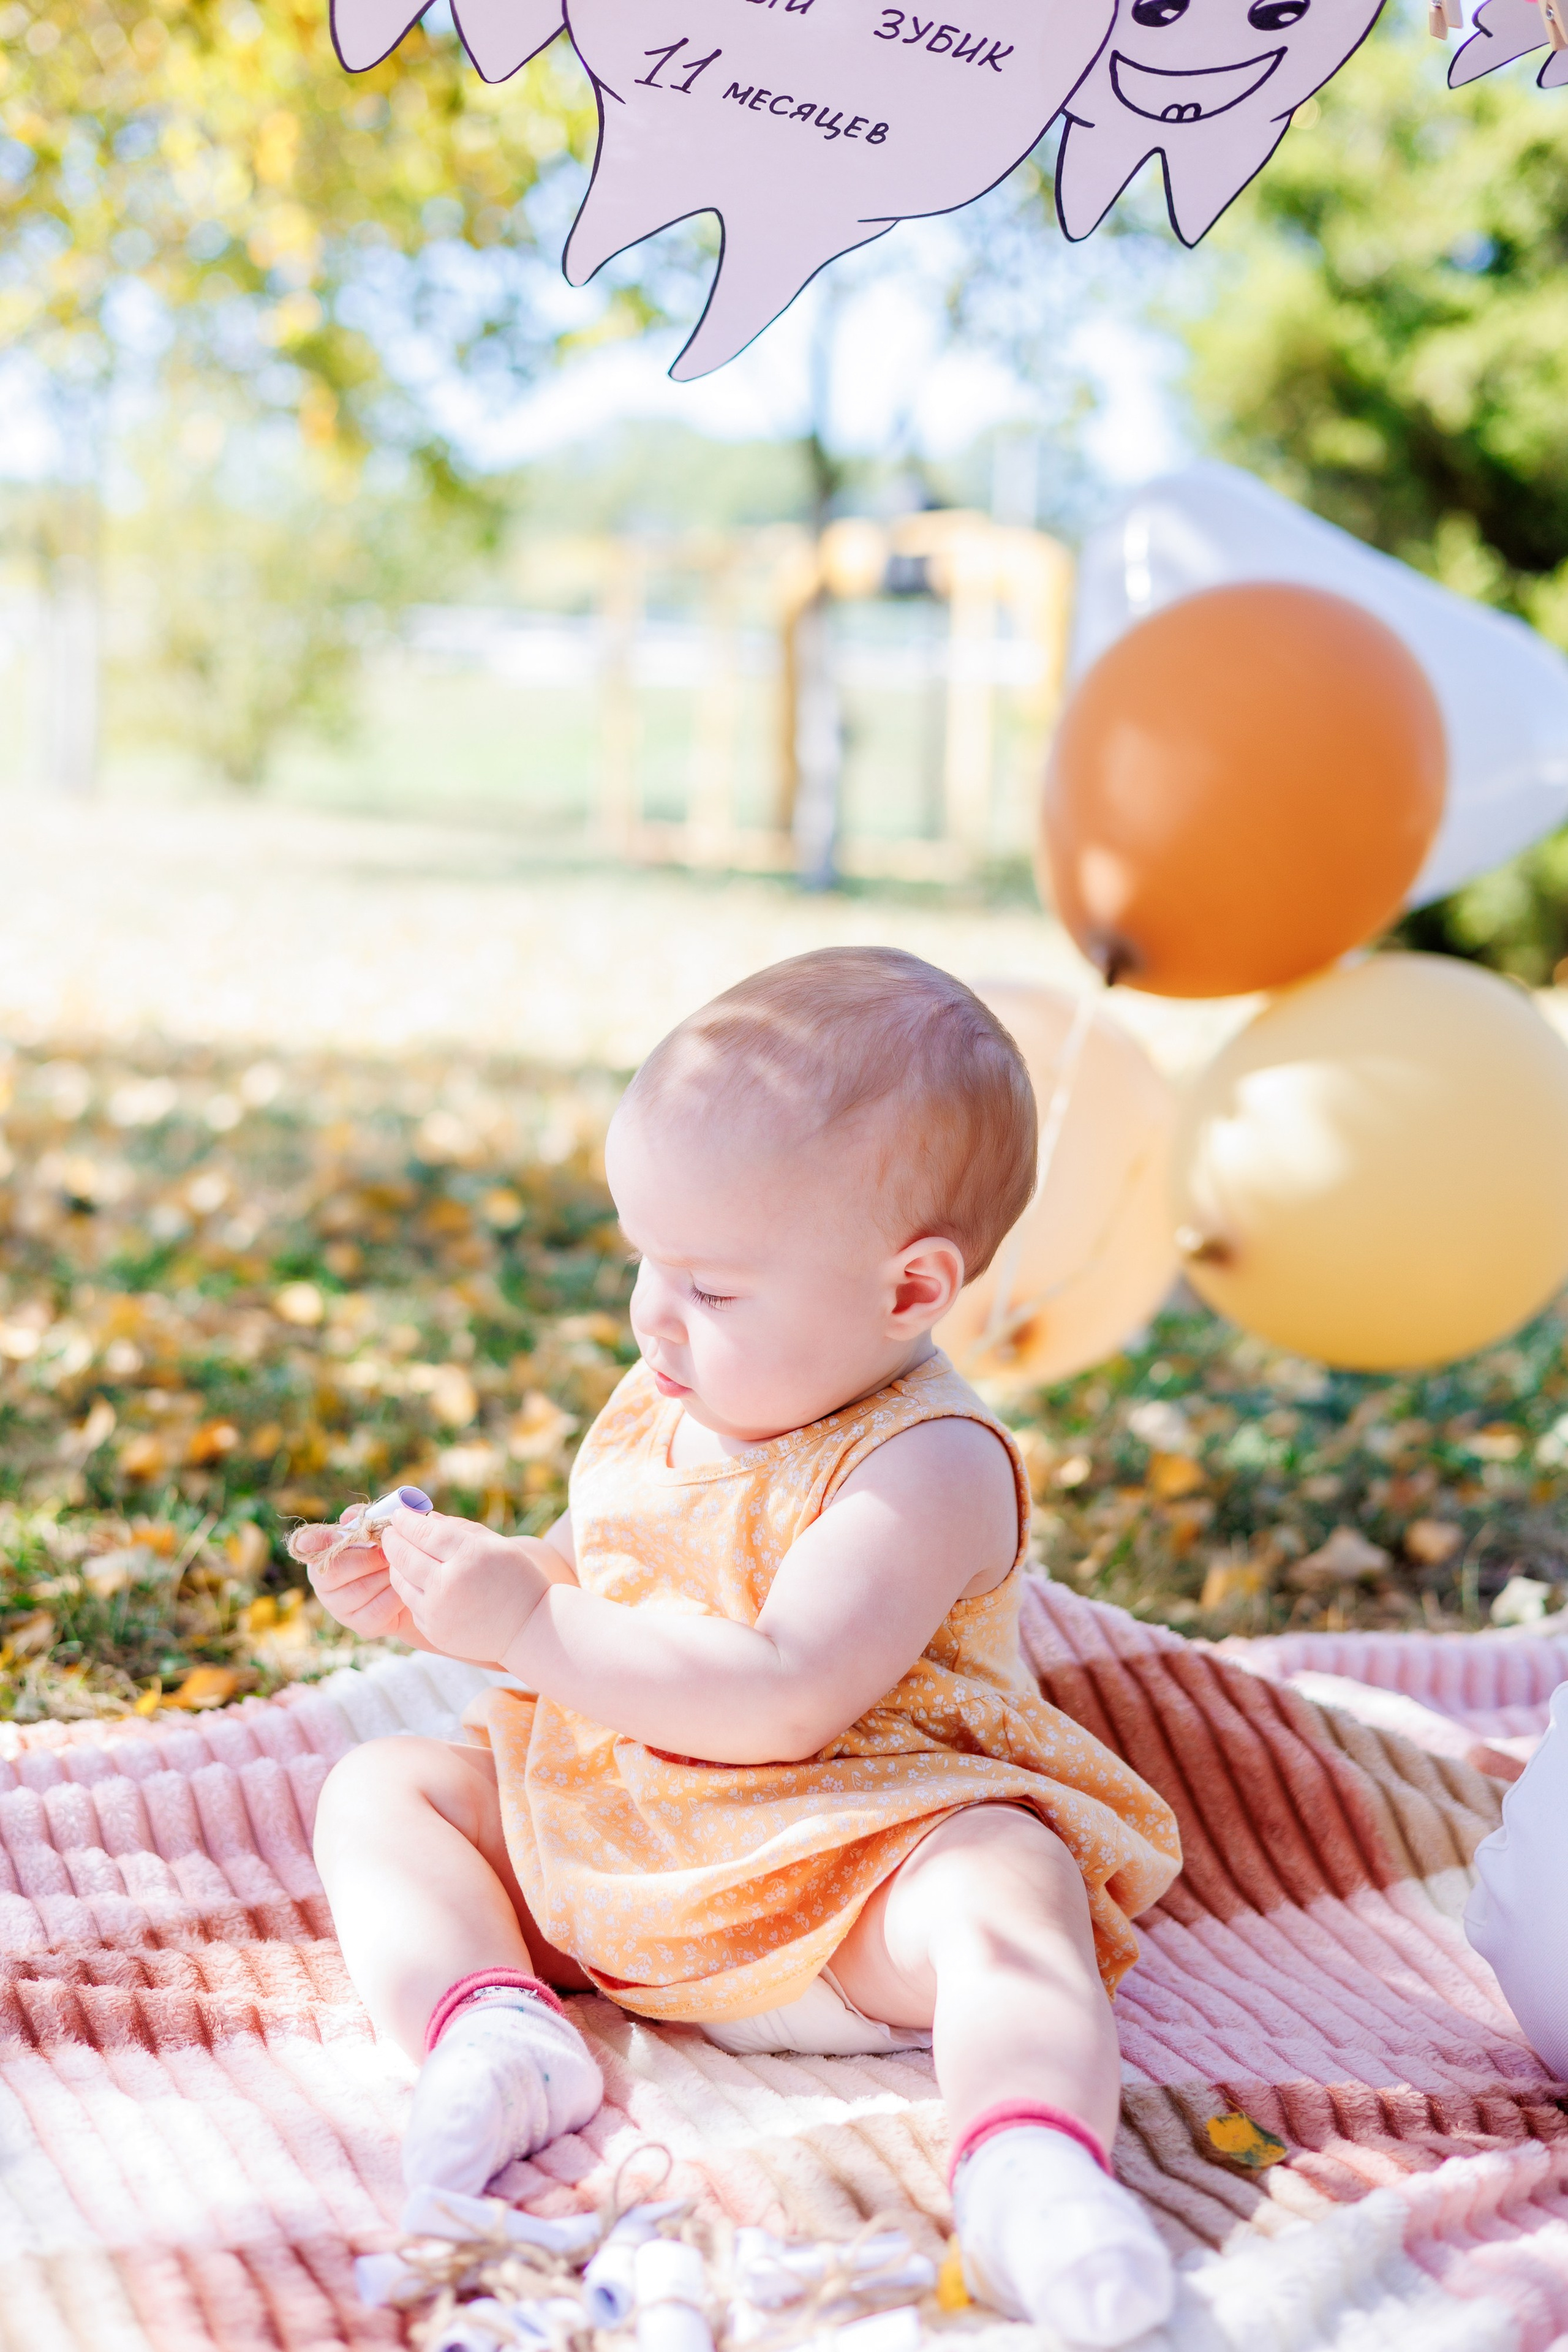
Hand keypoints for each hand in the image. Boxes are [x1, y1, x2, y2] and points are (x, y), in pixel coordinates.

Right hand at [294, 1513, 427, 1646]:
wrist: (417, 1587)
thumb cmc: (390, 1551)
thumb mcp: (380, 1530)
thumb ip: (365, 1519)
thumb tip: (349, 1517)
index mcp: (323, 1554)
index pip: (308, 1547)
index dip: (310, 1543)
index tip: (309, 1540)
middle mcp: (323, 1584)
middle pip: (333, 1572)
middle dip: (366, 1560)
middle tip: (390, 1552)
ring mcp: (340, 1608)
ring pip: (358, 1591)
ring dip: (384, 1576)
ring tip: (400, 1567)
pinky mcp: (362, 1626)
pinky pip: (377, 1610)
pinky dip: (394, 1595)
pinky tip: (403, 1586)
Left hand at [382, 1508, 550, 1664]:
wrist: (529, 1630)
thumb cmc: (518, 1580)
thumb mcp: (497, 1545)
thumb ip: (460, 1529)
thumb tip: (427, 1519)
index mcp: (469, 1557)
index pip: (426, 1533)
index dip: (408, 1521)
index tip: (399, 1514)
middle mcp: (449, 1584)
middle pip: (406, 1556)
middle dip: (393, 1540)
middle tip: (389, 1531)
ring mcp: (438, 1612)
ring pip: (401, 1582)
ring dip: (396, 1564)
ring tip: (399, 1553)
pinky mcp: (433, 1632)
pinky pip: (412, 1604)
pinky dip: (410, 1588)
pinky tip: (416, 1579)